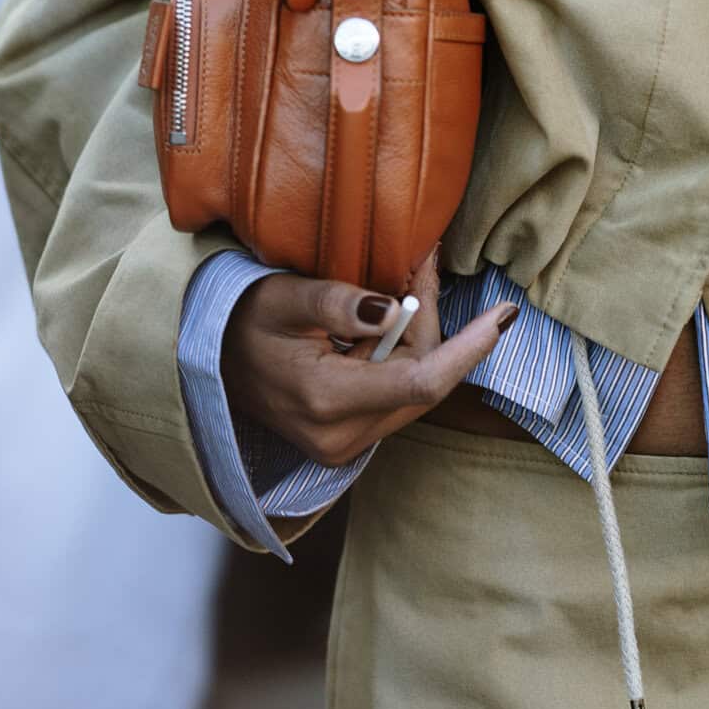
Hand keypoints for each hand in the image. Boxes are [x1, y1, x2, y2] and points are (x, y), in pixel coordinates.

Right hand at [220, 249, 516, 465]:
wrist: (204, 360)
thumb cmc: (241, 320)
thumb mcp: (284, 297)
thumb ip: (338, 304)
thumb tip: (389, 309)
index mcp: (327, 401)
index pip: (422, 383)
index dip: (469, 350)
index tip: (505, 317)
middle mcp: (340, 436)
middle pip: (423, 379)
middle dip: (430, 321)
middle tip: (419, 263)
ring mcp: (342, 445)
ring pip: (413, 387)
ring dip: (415, 337)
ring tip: (396, 287)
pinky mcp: (344, 440)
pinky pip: (394, 395)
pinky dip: (398, 356)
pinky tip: (381, 323)